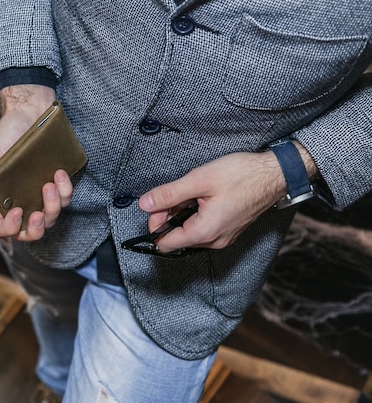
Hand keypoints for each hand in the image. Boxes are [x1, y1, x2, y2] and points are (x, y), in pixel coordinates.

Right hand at [0, 84, 73, 240]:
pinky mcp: (57, 186)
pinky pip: (65, 199)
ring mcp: (38, 196)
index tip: (16, 211)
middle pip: (28, 233)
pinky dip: (65, 190)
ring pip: (49, 219)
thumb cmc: (5, 135)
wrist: (29, 113)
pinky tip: (59, 174)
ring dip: (52, 206)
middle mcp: (19, 202)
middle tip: (38, 215)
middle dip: (35, 230)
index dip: (8, 228)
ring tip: (49, 184)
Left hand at [138, 151, 287, 251]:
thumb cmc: (241, 175)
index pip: (165, 244)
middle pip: (177, 239)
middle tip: (174, 194)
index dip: (155, 225)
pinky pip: (204, 229)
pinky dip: (196, 216)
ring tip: (192, 193)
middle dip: (168, 218)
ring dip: (183, 216)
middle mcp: (214, 241)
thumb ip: (168, 195)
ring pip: (190, 233)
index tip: (157, 206)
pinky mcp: (229, 231)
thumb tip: (144, 204)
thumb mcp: (198, 180)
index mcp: (205, 232)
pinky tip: (202, 198)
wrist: (274, 174)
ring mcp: (223, 238)